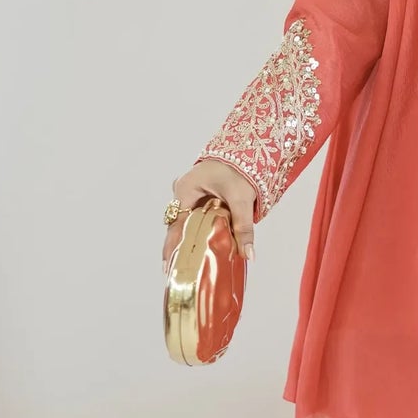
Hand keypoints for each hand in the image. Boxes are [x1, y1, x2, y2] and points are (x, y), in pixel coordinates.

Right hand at [162, 158, 258, 272]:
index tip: (168, 266)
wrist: (248, 148)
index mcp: (185, 191)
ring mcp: (192, 194)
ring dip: (192, 239)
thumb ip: (243, 228)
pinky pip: (198, 217)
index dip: (172, 247)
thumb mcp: (241, 199)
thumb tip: (248, 254)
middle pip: (180, 225)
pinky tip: (208, 245)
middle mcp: (184, 193)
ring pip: (189, 222)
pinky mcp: (203, 196)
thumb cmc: (239, 167)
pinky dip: (202, 230)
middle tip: (181, 270)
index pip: (175, 225)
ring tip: (192, 263)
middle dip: (181, 247)